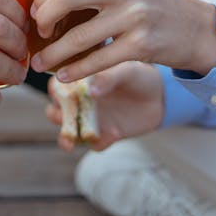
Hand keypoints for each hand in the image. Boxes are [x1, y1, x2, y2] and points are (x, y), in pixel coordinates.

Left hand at [31, 0, 215, 81]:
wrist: (196, 29)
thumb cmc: (152, 5)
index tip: (35, 11)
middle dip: (43, 18)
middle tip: (38, 32)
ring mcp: (135, 15)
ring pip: (78, 36)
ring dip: (53, 53)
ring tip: (40, 63)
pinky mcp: (142, 45)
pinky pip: (97, 60)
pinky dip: (75, 71)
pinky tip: (64, 76)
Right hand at [46, 62, 163, 151]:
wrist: (160, 96)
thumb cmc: (139, 75)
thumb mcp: (126, 70)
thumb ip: (107, 77)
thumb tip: (90, 92)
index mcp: (81, 80)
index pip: (58, 85)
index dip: (54, 90)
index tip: (57, 94)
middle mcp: (81, 101)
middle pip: (56, 110)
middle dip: (55, 116)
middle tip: (62, 118)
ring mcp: (92, 120)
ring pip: (69, 132)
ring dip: (66, 138)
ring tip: (70, 141)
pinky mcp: (105, 135)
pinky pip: (95, 144)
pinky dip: (100, 142)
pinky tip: (114, 133)